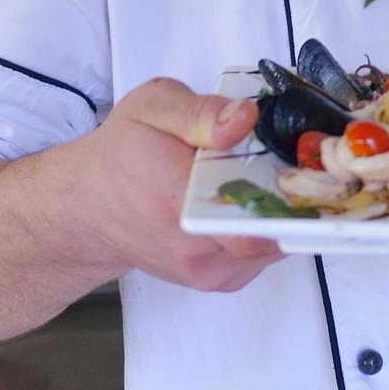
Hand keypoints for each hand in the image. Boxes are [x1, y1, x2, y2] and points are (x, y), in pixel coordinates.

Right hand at [68, 77, 282, 293]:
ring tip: (258, 178)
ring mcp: (209, 272)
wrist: (88, 210)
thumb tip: (246, 117)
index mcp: (179, 199)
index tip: (300, 159)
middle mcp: (196, 248)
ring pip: (276, 242)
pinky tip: (243, 200)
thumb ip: (201, 110)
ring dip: (278, 210)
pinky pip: (264, 254)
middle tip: (284, 161)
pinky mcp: (218, 281)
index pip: (255, 213)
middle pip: (276, 229)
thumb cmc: (120, 155)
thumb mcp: (152, 108)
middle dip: (290, 194)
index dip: (290, 187)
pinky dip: (265, 226)